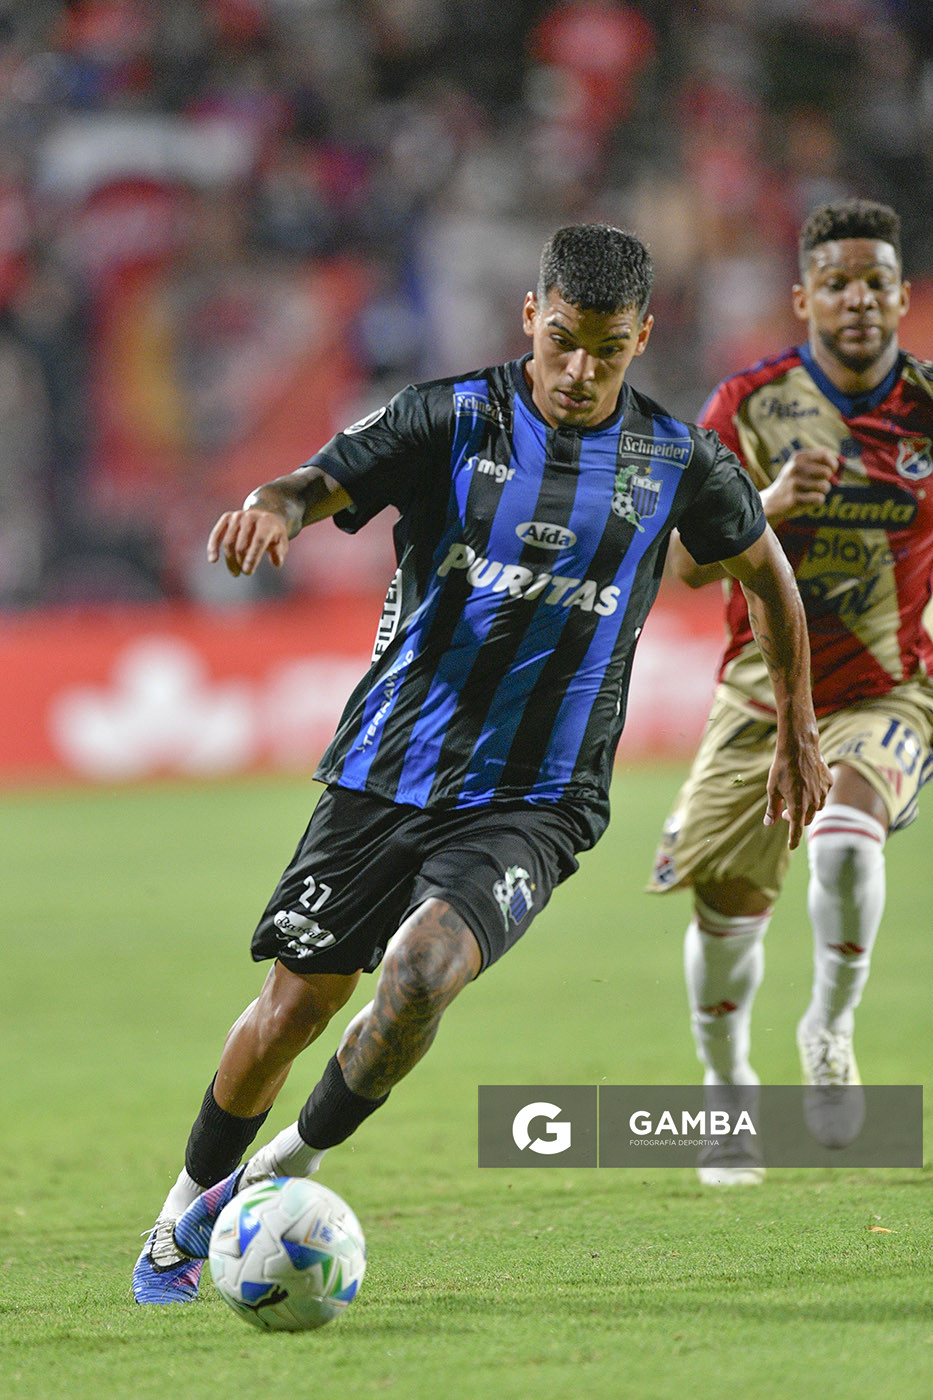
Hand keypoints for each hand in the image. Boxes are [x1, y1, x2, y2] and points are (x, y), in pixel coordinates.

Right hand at [207, 508, 289, 576]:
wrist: (265, 514)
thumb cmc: (273, 534)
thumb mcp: (282, 542)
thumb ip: (279, 552)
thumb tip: (276, 562)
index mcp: (267, 522)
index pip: (259, 540)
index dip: (253, 557)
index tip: (247, 571)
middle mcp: (250, 516)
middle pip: (242, 544)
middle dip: (241, 562)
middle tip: (245, 573)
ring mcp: (237, 515)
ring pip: (229, 542)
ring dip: (230, 560)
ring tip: (235, 572)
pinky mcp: (227, 517)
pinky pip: (217, 534)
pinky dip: (213, 547)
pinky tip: (213, 560)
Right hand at [760, 448, 837, 524]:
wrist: (770, 502)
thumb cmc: (791, 484)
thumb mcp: (799, 466)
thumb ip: (815, 457)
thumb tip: (827, 450)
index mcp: (798, 457)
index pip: (825, 456)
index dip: (832, 465)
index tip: (828, 472)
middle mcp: (794, 467)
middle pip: (826, 472)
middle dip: (826, 481)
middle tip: (817, 485)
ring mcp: (793, 482)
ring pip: (824, 486)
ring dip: (822, 492)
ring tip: (810, 493)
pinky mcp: (793, 498)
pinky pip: (818, 499)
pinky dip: (816, 502)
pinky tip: (807, 501)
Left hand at [763, 728, 831, 848]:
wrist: (798, 746)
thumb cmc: (782, 768)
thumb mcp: (772, 789)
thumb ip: (772, 809)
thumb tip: (769, 824)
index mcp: (797, 806)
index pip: (796, 830)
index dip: (793, 840)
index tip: (791, 846)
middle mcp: (813, 802)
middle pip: (807, 819)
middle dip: (796, 819)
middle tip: (785, 812)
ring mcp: (823, 792)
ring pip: (816, 808)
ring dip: (807, 807)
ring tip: (797, 797)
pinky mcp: (829, 782)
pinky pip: (823, 794)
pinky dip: (816, 794)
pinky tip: (807, 784)